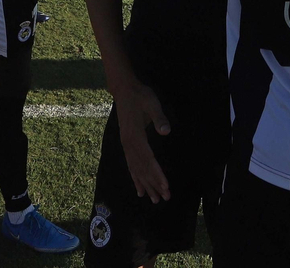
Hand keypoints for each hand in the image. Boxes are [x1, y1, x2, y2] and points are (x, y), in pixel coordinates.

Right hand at [113, 80, 171, 202]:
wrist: (124, 90)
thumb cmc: (140, 96)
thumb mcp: (151, 103)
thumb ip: (159, 117)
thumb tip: (166, 131)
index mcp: (135, 136)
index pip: (148, 160)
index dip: (157, 175)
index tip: (165, 187)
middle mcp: (129, 145)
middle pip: (142, 169)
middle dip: (153, 185)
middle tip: (164, 198)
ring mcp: (126, 145)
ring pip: (136, 170)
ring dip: (145, 185)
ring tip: (154, 199)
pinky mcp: (126, 144)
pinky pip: (131, 165)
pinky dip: (135, 178)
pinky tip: (139, 189)